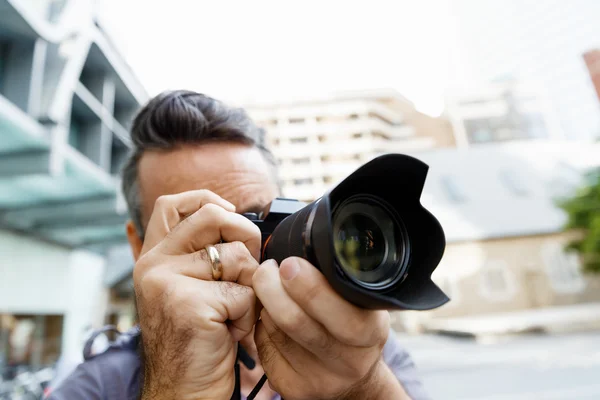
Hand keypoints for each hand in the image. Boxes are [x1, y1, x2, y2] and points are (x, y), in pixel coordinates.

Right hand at [133, 190, 261, 399]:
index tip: (231, 215)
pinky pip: (244, 293)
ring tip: (231, 315)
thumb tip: (246, 226)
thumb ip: (203, 257)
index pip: (172, 203)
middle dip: (246, 237)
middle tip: (246, 271)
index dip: (208, 199)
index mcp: (153, 257)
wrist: (182, 391)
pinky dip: (247, 316)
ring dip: (249, 289)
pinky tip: (229, 333)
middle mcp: (154, 264)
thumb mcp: (190, 290)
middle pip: (213, 216)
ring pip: (237, 258)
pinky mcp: (187, 303)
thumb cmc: (197, 340)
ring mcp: (167, 282)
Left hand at [252, 257, 408, 399]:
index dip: (310, 287)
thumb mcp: (362, 303)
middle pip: (298, 323)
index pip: (341, 314)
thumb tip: (302, 247)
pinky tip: (271, 316)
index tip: (289, 263)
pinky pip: (264, 347)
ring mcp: (320, 379)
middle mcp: (349, 360)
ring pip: (275, 331)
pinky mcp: (294, 388)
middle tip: (267, 269)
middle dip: (273, 289)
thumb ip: (340, 281)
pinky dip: (262, 326)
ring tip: (270, 287)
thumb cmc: (354, 327)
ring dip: (265, 304)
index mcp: (371, 332)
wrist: (353, 379)